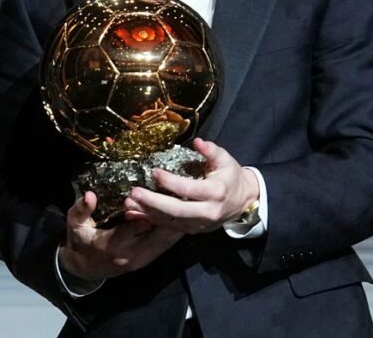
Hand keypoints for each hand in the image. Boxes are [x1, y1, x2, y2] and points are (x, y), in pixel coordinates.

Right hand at [58, 191, 183, 280]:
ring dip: (178, 224)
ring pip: (165, 242)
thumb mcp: (75, 225)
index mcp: (112, 245)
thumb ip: (81, 210)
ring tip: (192, 203)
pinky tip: (186, 218)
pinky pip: (165, 246)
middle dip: (171, 216)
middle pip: (157, 235)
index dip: (147, 210)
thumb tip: (89, 196)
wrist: (84, 269)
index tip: (161, 191)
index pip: (135, 227)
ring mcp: (141, 260)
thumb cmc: (81, 241)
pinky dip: (175, 232)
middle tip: (186, 195)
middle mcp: (131, 255)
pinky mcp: (147, 260)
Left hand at [123, 138, 259, 234]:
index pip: (188, 189)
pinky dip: (151, 220)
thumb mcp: (225, 160)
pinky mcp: (193, 230)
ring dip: (147, 213)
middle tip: (134, 192)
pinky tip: (136, 213)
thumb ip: (211, 151)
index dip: (170, 182)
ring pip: (170, 221)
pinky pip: (169, 227)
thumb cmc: (231, 177)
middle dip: (153, 202)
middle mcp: (207, 212)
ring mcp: (199, 224)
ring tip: (129, 202)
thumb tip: (198, 141)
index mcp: (215, 192)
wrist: (243, 202)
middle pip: (176, 210)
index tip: (154, 172)